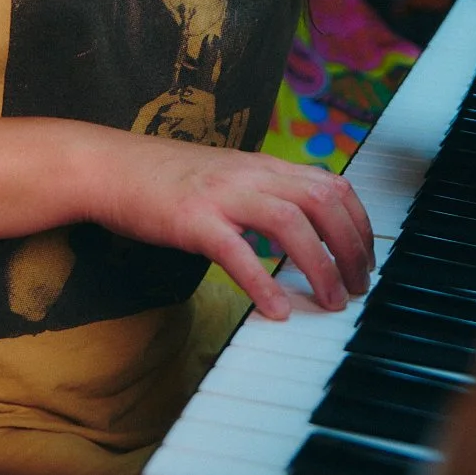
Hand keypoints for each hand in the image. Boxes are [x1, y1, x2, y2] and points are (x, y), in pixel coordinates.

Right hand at [83, 129, 373, 319]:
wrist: (110, 166)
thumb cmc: (166, 179)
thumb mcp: (228, 176)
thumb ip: (264, 196)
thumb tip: (302, 231)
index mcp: (262, 165)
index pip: (331, 184)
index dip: (359, 222)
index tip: (365, 257)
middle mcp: (250, 174)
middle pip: (323, 201)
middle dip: (351, 247)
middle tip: (358, 286)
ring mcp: (222, 194)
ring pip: (290, 223)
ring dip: (320, 266)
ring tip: (330, 300)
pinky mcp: (192, 219)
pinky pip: (236, 252)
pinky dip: (262, 283)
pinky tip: (276, 309)